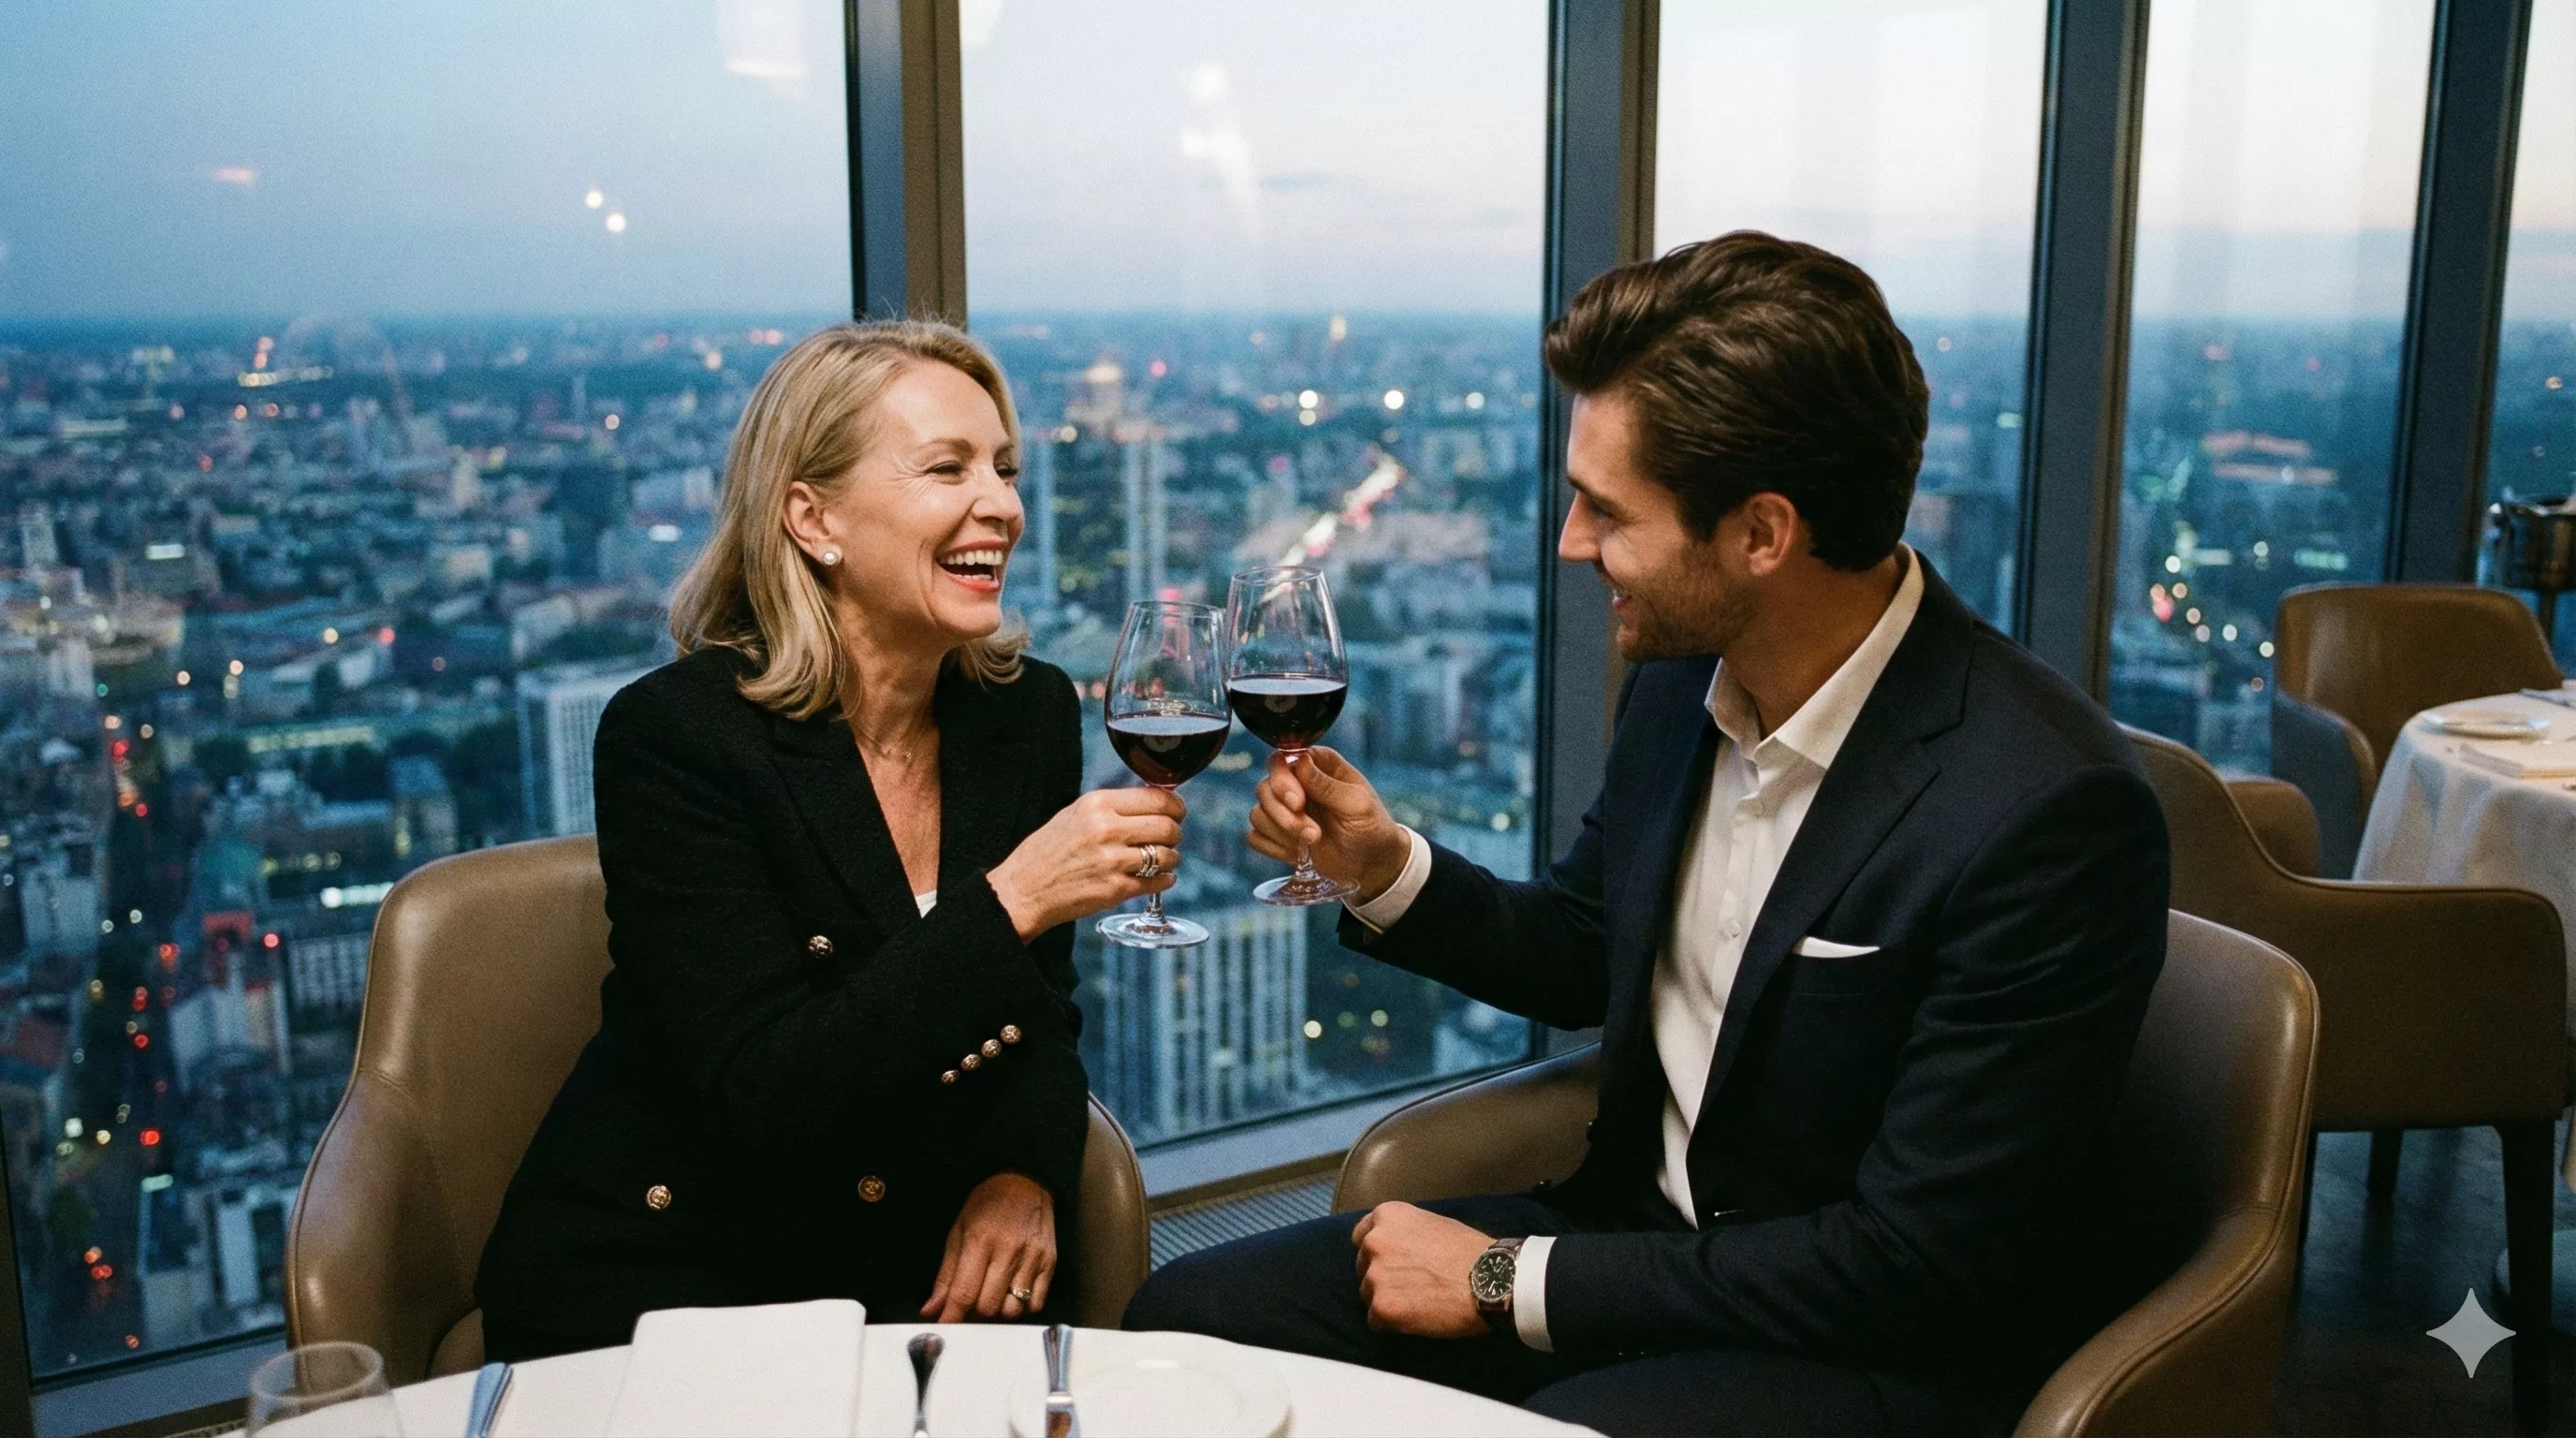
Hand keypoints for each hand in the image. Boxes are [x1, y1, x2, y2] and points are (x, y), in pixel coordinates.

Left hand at [922, 1172, 1056, 1322]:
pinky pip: (1036, 1304)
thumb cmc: (987, 1204)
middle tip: (969, 1305)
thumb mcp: (959, 1230)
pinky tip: (1013, 1293)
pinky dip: (1021, 1308)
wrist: (1026, 1180)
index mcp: (980, 1241)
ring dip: (998, 1312)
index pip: (964, 1293)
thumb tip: (931, 1309)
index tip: (945, 1330)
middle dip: (974, 1313)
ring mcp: (1033, 1258)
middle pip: (988, 1307)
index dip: (952, 1318)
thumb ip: (946, 1274)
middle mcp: (1009, 1251)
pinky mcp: (1050, 1263)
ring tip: (992, 1297)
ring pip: (1012, 1310)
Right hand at [987, 787, 1185, 940]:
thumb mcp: (1077, 813)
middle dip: (1175, 832)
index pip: (1158, 799)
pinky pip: (1158, 882)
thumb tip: (1156, 803)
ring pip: (1168, 855)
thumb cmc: (1049, 849)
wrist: (1025, 889)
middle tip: (1170, 836)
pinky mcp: (1116, 890)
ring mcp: (1113, 862)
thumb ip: (1115, 807)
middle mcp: (1108, 830)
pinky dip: (1164, 879)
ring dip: (1171, 858)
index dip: (1175, 806)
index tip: (1177, 812)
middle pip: (1168, 827)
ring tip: (1161, 858)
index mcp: (1098, 804)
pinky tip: (1158, 877)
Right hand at [1247, 746, 1409, 901]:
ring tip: (1313, 841)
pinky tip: (1297, 852)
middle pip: (1264, 788)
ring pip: (1257, 813)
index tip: (1299, 803)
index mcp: (1318, 765)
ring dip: (1283, 832)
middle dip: (1284, 814)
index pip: (1281, 760)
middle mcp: (1297, 783)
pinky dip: (1273, 847)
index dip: (1283, 781)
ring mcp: (1285, 810)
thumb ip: (1327, 785)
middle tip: (1313, 832)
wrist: (1372, 864)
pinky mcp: (1278, 835)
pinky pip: (1255, 836)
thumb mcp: (1357, 804)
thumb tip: (1300, 761)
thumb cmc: (1372, 827)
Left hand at [1351, 1201, 1490, 1337]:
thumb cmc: (1470, 1252)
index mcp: (1388, 1216)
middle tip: (1409, 1286)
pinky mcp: (1382, 1307)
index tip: (1390, 1263)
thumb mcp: (1433, 1223)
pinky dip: (1392, 1323)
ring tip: (1417, 1303)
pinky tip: (1416, 1318)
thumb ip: (1406, 1233)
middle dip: (1381, 1276)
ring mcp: (1376, 1275)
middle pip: (1363, 1266)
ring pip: (1368, 1294)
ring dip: (1386, 1300)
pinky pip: (1375, 1320)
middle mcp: (1374, 1242)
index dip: (1377, 1253)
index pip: (1361, 1236)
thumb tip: (1398, 1247)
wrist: (1490, 1280)